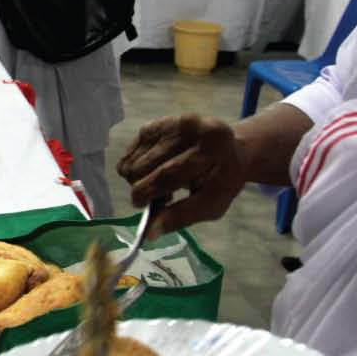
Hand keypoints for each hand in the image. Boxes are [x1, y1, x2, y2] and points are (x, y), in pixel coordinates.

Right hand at [116, 113, 244, 231]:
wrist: (228, 151)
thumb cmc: (221, 181)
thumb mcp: (212, 203)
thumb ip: (181, 216)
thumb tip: (149, 233)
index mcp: (213, 142)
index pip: (171, 172)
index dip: (152, 192)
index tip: (142, 208)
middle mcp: (190, 124)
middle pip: (147, 167)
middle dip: (142, 190)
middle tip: (153, 201)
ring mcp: (169, 122)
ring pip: (133, 163)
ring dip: (139, 181)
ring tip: (161, 185)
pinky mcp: (154, 124)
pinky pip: (128, 156)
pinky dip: (135, 170)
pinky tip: (154, 172)